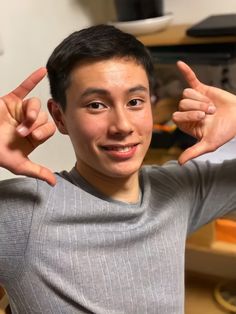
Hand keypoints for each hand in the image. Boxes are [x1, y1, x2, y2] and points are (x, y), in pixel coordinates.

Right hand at [0, 68, 55, 184]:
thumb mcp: (19, 165)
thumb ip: (37, 171)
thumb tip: (53, 182)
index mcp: (33, 136)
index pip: (49, 129)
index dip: (43, 131)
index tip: (31, 137)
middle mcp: (28, 122)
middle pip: (44, 116)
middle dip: (35, 124)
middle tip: (21, 131)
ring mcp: (19, 110)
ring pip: (35, 104)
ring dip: (30, 112)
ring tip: (19, 122)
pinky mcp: (9, 100)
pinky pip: (23, 88)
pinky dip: (32, 79)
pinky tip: (42, 71)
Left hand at [172, 61, 235, 163]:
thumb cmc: (225, 132)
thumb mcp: (209, 144)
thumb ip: (193, 152)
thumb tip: (180, 163)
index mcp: (186, 124)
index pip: (177, 116)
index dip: (189, 116)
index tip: (203, 119)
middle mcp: (188, 111)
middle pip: (181, 103)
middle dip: (197, 107)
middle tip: (210, 112)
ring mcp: (194, 99)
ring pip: (187, 93)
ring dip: (201, 98)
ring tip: (212, 105)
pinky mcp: (203, 88)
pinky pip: (191, 79)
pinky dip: (186, 71)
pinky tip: (179, 63)